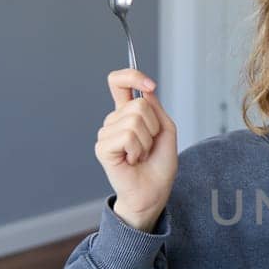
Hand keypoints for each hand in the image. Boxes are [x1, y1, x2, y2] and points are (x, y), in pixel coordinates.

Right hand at [95, 69, 178, 229]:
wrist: (153, 192)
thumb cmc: (158, 165)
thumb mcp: (166, 131)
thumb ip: (156, 109)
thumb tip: (145, 92)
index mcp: (126, 113)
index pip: (118, 82)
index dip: (132, 76)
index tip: (150, 85)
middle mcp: (113, 121)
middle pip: (138, 104)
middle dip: (154, 126)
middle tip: (149, 146)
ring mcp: (106, 134)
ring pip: (134, 120)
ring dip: (147, 141)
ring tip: (141, 154)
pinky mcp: (102, 147)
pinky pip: (127, 136)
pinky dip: (137, 149)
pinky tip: (132, 160)